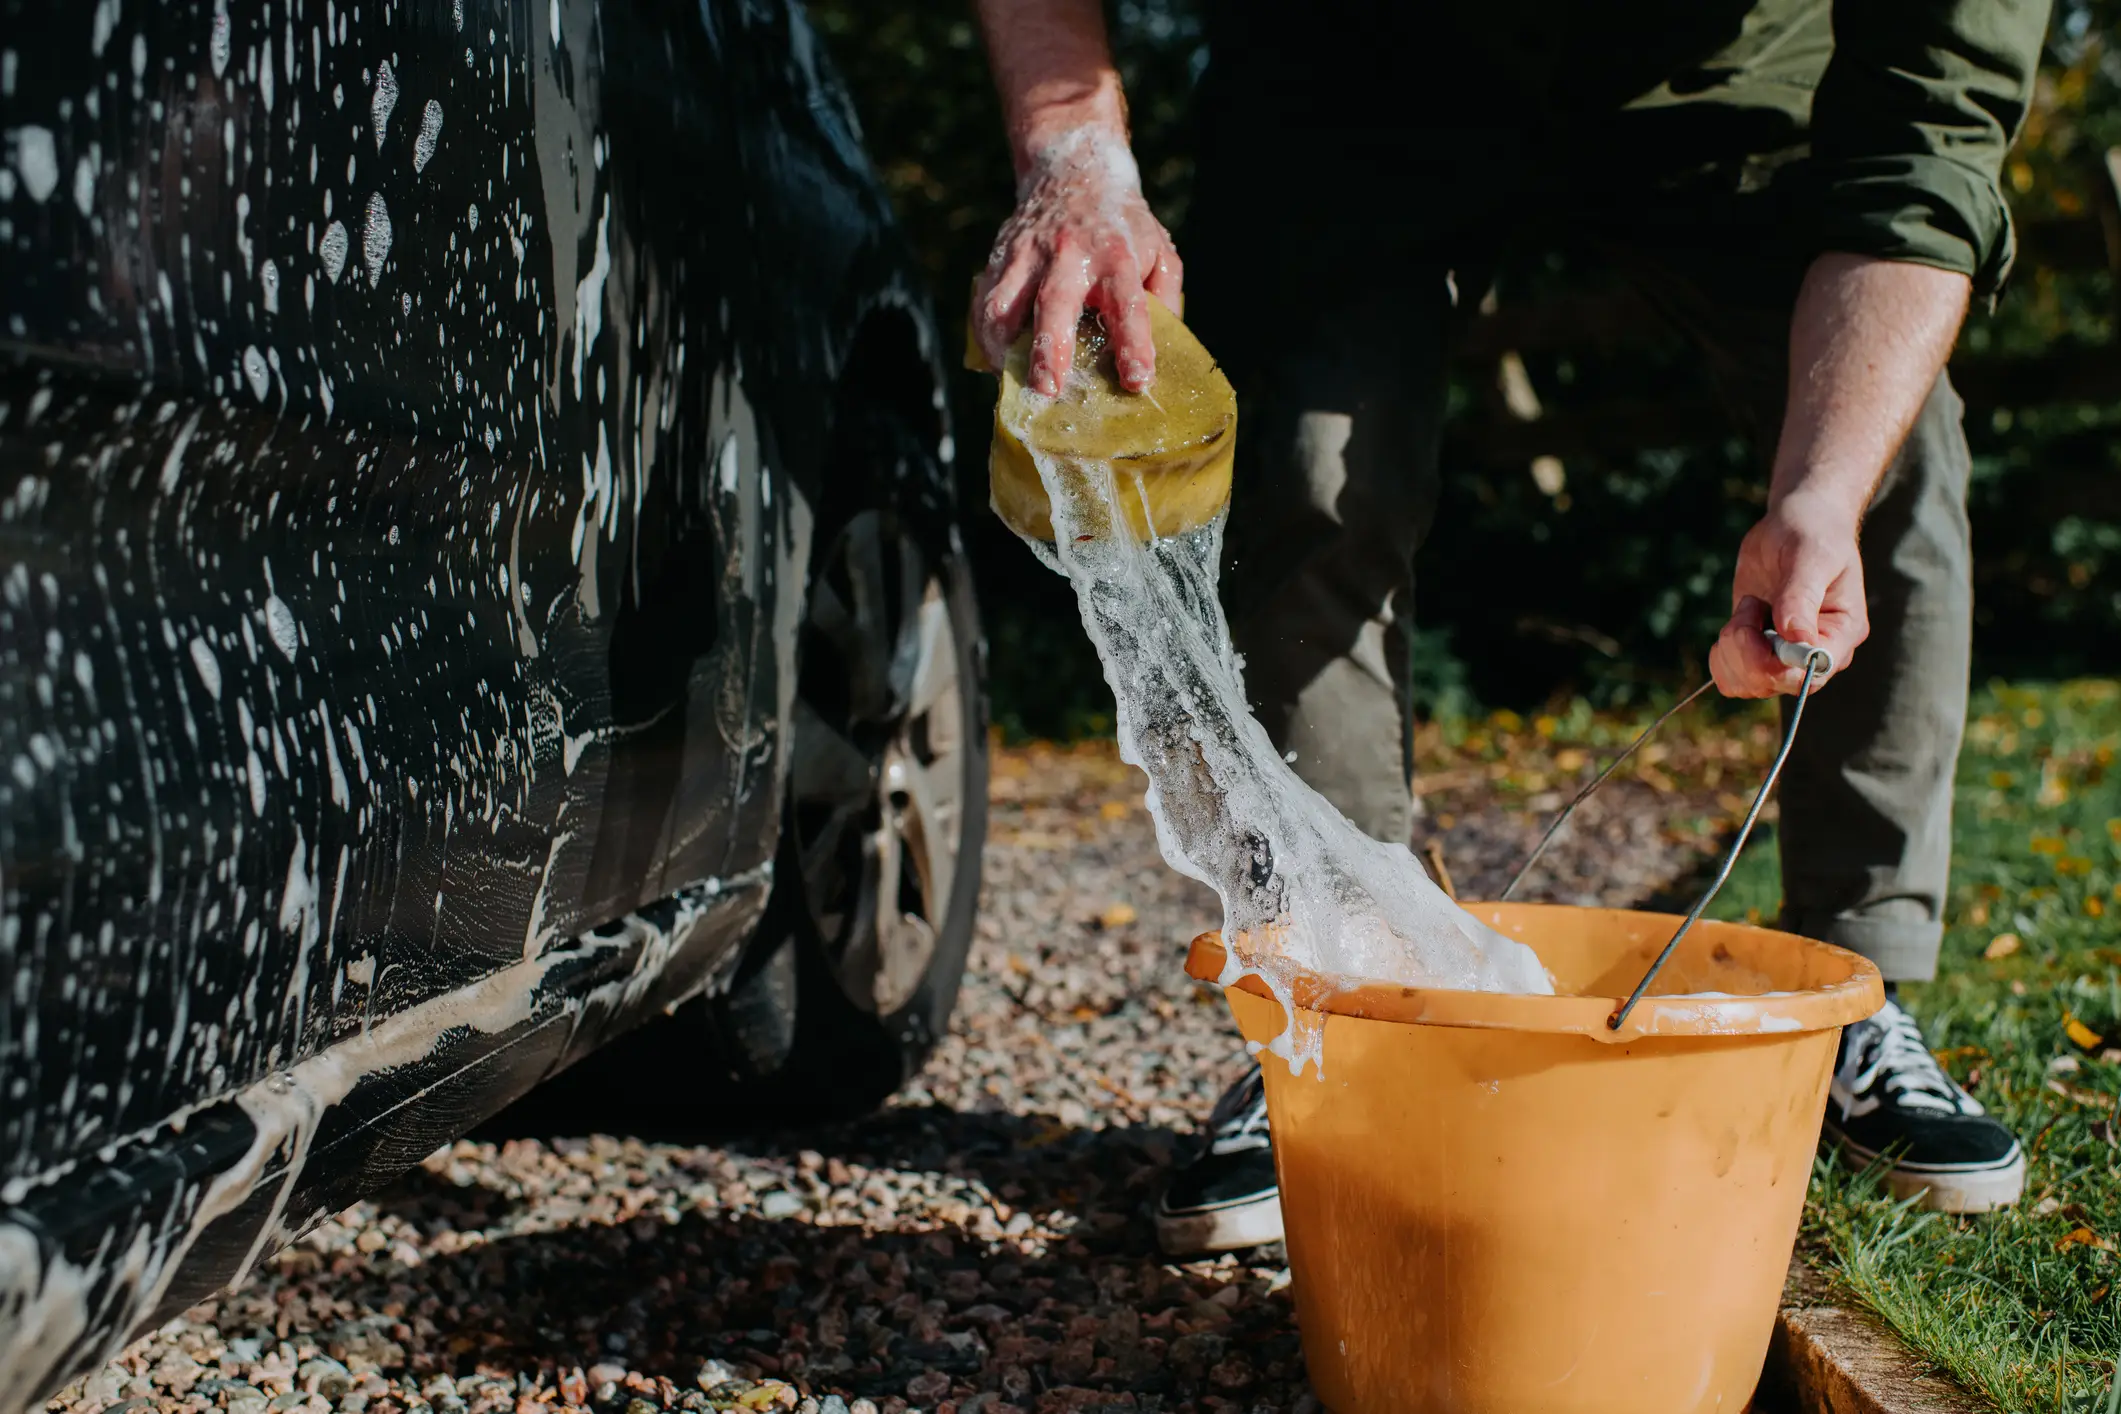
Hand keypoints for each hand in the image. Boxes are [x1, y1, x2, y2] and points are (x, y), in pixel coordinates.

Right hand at [973, 127, 1181, 395]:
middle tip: (1048, 389)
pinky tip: (997, 358)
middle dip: (1050, 350)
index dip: (1133, 343)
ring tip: (1011, 379)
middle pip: (1054, 303)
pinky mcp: (1001, 257)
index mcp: (1117, 255)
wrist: (1072, 171)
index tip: (1136, 380)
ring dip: (1004, 348)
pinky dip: (986, 336)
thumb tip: (1160, 352)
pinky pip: (984, 302)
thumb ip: (1164, 299)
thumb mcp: (1159, 250)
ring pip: (1004, 305)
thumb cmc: (1122, 226)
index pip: (1128, 304)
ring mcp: (1029, 254)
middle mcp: (1070, 253)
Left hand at [1709, 492, 1869, 697]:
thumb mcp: (1811, 558)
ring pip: (1748, 684)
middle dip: (1748, 651)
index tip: (1761, 629)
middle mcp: (1813, 652)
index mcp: (1841, 634)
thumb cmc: (1814, 534)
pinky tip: (1734, 624)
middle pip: (1774, 683)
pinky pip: (1731, 676)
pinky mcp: (1757, 649)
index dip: (1777, 664)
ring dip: (1733, 649)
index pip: (1811, 673)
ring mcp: (1783, 654)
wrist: (1797, 523)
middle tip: (1750, 605)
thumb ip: (1801, 598)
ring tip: (1748, 608)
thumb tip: (1797, 638)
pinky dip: (1722, 656)